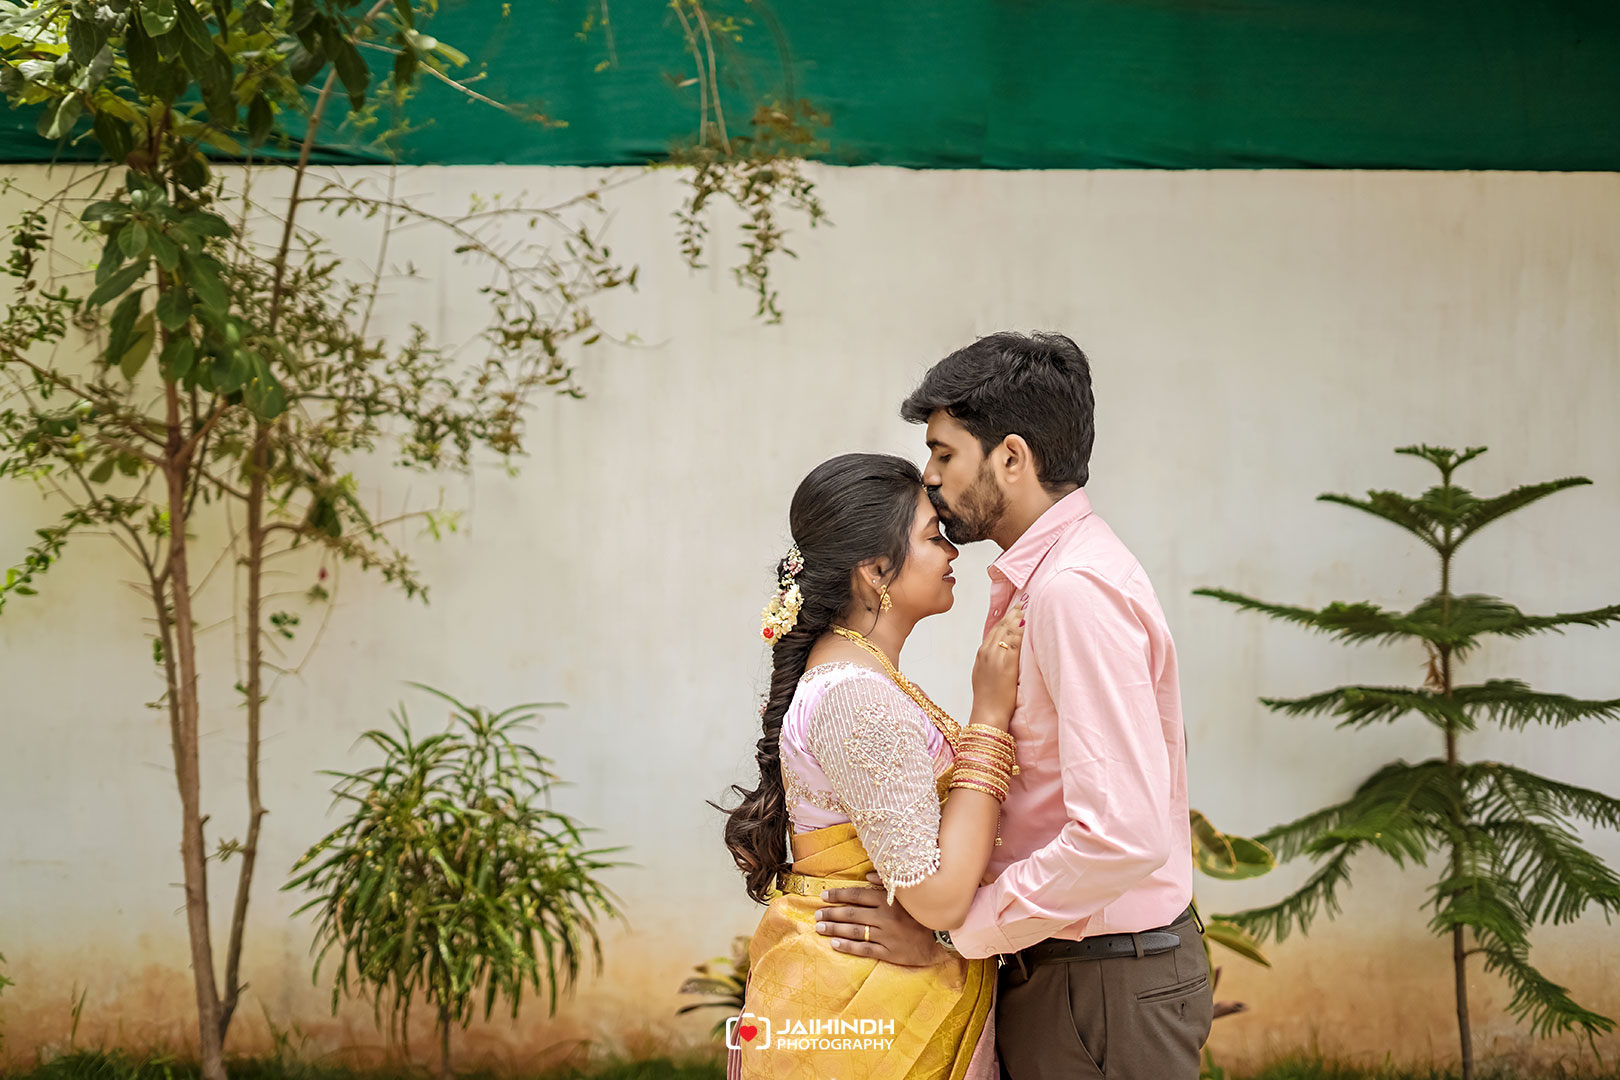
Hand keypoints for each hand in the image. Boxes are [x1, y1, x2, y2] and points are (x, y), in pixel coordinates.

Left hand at [812, 873, 947, 965]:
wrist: (945, 937)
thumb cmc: (925, 913)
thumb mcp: (908, 895)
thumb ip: (887, 884)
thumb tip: (869, 875)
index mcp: (887, 901)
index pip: (857, 895)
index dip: (838, 895)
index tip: (824, 895)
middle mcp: (884, 917)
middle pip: (851, 914)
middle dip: (831, 914)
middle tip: (817, 915)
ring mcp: (886, 936)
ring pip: (854, 932)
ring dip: (834, 929)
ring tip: (820, 928)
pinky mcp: (889, 952)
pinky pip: (864, 949)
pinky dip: (848, 947)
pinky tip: (835, 945)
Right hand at [971, 599, 1025, 727]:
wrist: (987, 713)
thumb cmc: (988, 699)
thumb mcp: (984, 675)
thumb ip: (991, 662)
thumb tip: (1002, 654)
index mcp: (981, 654)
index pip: (994, 630)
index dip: (1005, 619)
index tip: (1014, 611)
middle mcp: (987, 652)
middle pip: (1001, 627)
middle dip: (1012, 614)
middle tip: (1023, 604)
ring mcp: (995, 656)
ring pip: (1007, 631)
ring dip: (1018, 618)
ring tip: (1027, 609)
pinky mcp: (1006, 663)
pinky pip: (1015, 641)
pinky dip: (1021, 631)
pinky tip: (1028, 623)